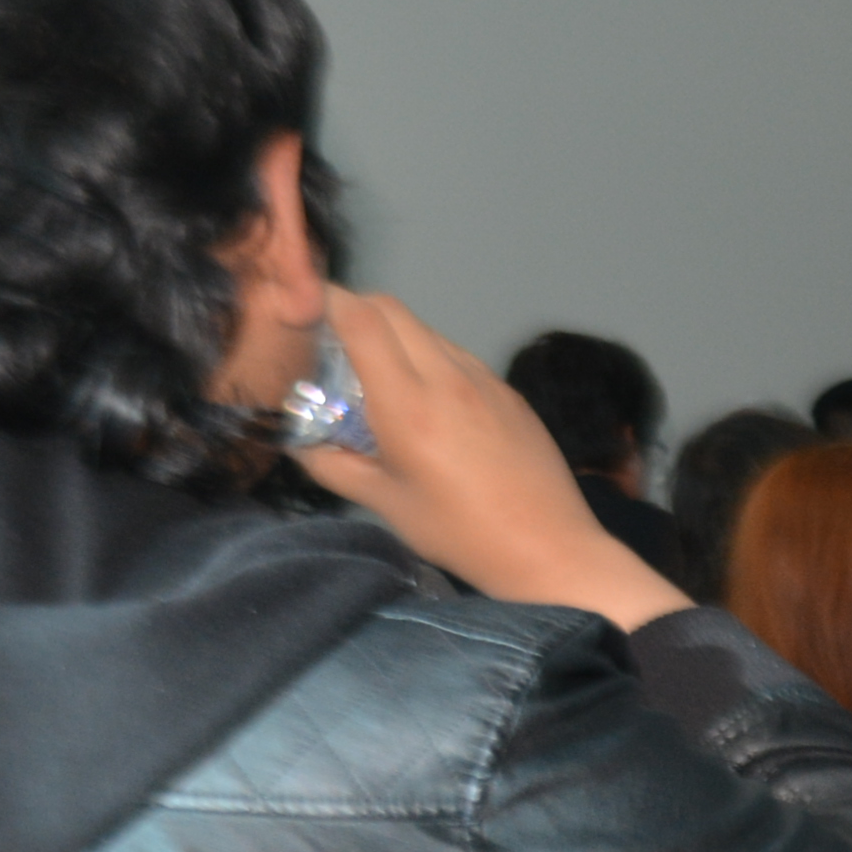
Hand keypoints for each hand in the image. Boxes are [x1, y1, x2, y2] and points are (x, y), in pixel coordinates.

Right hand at [290, 294, 684, 632]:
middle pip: (394, 311)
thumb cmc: (461, 534)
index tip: (306, 310)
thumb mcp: (386, 505)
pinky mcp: (509, 393)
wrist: (549, 549)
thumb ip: (335, 466)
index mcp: (409, 404)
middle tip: (334, 342)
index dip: (329, 301)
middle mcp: (448, 378)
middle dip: (357, 311)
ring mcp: (486, 380)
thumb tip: (301, 445)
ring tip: (380, 378)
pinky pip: (459, 357)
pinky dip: (431, 359)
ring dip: (396, 337)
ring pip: (428, 332)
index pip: (363, 320)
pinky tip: (429, 402)